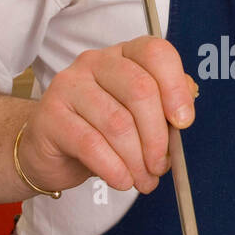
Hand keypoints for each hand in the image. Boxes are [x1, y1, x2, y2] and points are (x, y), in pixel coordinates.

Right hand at [17, 37, 197, 194]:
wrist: (52, 151)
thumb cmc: (101, 130)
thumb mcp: (139, 117)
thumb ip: (165, 109)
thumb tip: (184, 115)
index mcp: (124, 54)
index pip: (155, 53)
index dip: (176, 88)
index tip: (184, 122)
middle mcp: (95, 62)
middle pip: (140, 90)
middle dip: (157, 136)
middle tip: (161, 165)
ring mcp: (69, 85)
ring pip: (118, 122)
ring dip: (137, 160)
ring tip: (143, 180)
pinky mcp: (50, 115)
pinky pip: (91, 144)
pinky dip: (114, 169)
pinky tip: (122, 180)